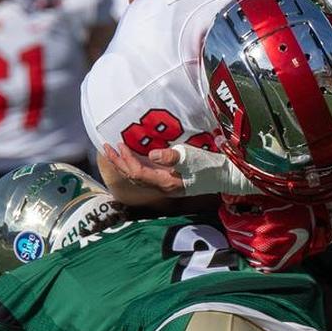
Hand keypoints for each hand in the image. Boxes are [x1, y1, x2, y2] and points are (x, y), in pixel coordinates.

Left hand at [102, 142, 261, 196]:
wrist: (225, 176)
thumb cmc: (209, 165)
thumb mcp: (192, 157)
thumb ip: (171, 156)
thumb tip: (151, 154)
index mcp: (166, 181)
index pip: (138, 172)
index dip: (126, 159)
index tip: (118, 144)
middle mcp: (163, 185)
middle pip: (134, 176)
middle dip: (119, 162)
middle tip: (106, 147)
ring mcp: (166, 183)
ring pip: (139, 176)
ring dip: (125, 163)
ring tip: (114, 150)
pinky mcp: (171, 179)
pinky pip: (147, 173)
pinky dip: (136, 164)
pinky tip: (133, 155)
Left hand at [219, 199, 331, 270]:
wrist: (317, 228)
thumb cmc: (297, 210)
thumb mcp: (273, 200)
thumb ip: (248, 199)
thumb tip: (227, 199)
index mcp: (263, 227)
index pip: (232, 222)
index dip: (225, 214)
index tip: (225, 208)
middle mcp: (263, 245)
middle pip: (233, 236)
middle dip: (231, 224)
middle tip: (235, 215)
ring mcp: (267, 258)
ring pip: (240, 248)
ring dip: (237, 236)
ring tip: (243, 226)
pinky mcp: (272, 266)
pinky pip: (251, 258)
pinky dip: (247, 249)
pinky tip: (252, 239)